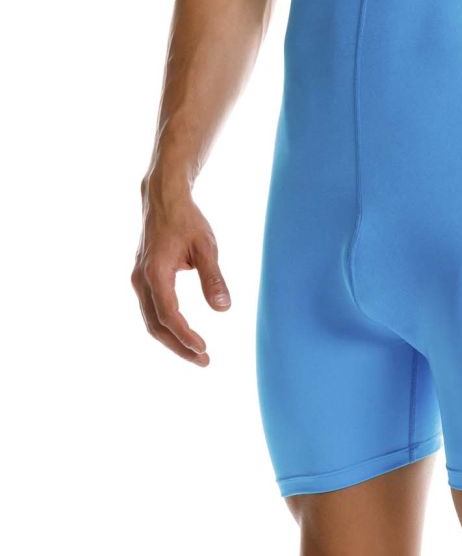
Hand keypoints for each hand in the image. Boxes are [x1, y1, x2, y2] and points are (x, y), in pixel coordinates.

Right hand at [131, 180, 231, 364]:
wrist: (163, 199)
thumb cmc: (187, 220)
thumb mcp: (206, 246)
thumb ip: (213, 277)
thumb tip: (223, 309)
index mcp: (155, 272)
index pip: (168, 315)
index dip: (185, 336)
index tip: (204, 349)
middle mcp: (141, 280)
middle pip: (155, 325)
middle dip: (179, 346)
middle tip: (204, 361)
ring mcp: (138, 280)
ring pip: (150, 320)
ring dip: (172, 340)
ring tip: (197, 353)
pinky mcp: (141, 279)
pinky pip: (150, 310)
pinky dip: (165, 327)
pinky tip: (183, 334)